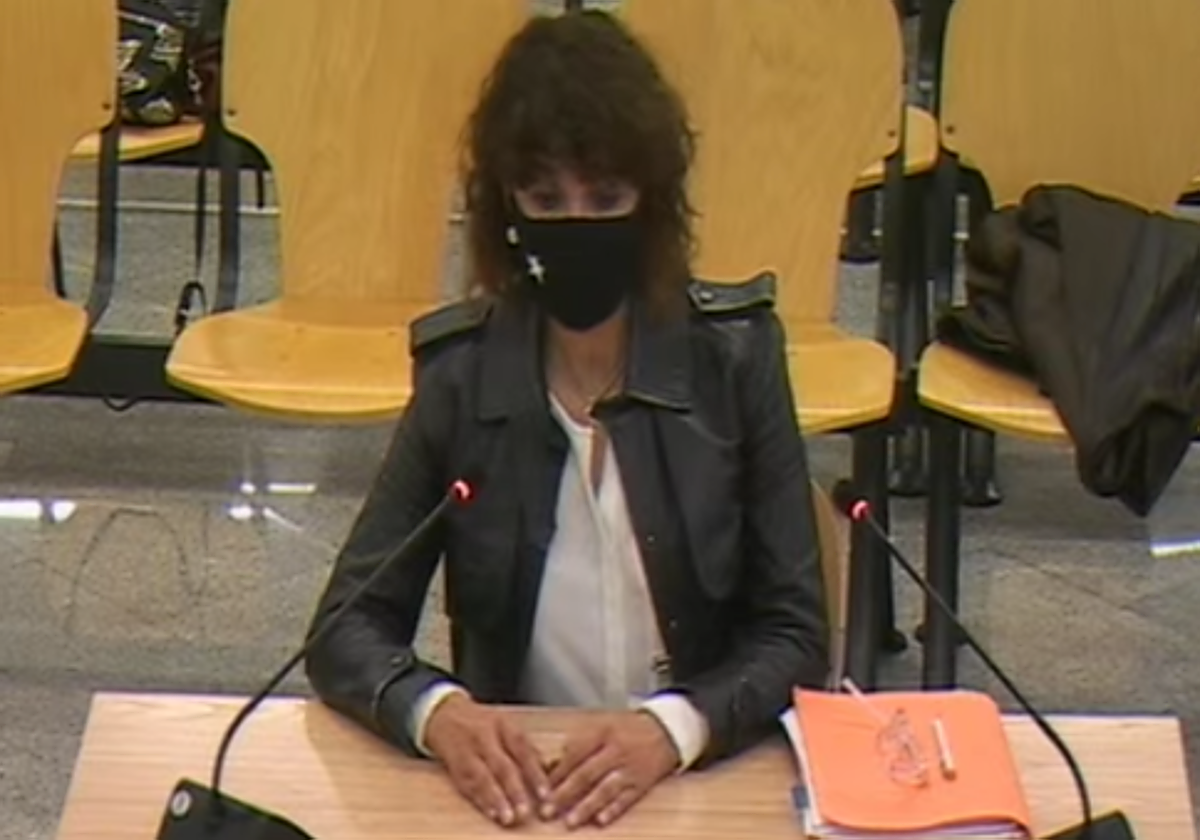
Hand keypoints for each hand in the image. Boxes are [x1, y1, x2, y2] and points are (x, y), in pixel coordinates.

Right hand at [424, 694, 549, 827]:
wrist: (444, 712)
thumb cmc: (481, 722)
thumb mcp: (505, 724)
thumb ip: (526, 747)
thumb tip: (549, 769)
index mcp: (503, 725)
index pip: (522, 750)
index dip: (535, 773)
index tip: (545, 795)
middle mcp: (485, 737)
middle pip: (501, 765)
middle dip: (514, 791)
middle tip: (525, 812)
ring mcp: (467, 750)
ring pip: (482, 777)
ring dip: (495, 799)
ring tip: (507, 817)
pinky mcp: (453, 763)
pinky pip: (466, 783)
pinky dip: (478, 799)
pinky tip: (490, 811)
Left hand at [545, 711, 678, 828]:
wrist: (666, 730)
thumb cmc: (628, 729)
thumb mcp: (602, 725)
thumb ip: (577, 743)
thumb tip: (551, 764)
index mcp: (602, 733)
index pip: (575, 754)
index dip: (557, 773)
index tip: (541, 789)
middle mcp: (616, 750)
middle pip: (586, 774)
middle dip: (564, 794)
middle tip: (547, 811)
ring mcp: (630, 768)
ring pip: (605, 790)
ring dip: (586, 807)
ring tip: (570, 821)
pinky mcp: (643, 782)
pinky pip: (627, 798)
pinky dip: (614, 810)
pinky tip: (600, 821)